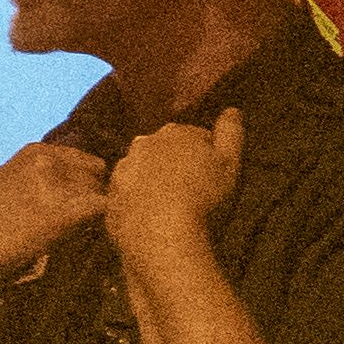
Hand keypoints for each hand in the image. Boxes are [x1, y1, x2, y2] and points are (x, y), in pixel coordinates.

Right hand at [0, 136, 112, 276]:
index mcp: (36, 152)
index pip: (85, 160)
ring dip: (93, 213)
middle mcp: (49, 162)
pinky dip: (99, 223)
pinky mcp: (65, 211)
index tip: (80, 201)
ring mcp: (57, 185)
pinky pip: (102, 210)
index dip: (86, 184)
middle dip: (92, 196)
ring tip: (75, 230)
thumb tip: (69, 183)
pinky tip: (82, 235)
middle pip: (96, 175)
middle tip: (80, 219)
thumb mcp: (9, 181)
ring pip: (100, 193)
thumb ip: (41, 175)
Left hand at [109, 112, 244, 244]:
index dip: (206, 155)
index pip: (194, 137)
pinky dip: (137, 202)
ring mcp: (123, 171)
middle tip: (192, 192)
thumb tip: (232, 109)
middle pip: (164, 150)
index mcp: (175, 133)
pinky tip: (151, 219)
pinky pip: (127, 196)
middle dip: (176, 164)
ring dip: (153, 181)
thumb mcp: (229, 163)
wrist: (162, 234)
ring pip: (142, 171)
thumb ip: (230, 133)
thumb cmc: (202, 197)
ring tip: (170, 207)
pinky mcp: (111, 197)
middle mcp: (143, 144)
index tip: (212, 175)